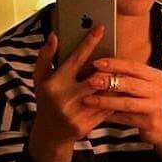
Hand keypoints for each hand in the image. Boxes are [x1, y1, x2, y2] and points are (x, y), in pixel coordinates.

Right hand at [32, 23, 114, 147]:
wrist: (50, 134)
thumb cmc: (46, 100)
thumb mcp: (40, 78)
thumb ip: (45, 56)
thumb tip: (54, 36)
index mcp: (54, 83)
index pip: (75, 59)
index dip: (89, 42)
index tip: (100, 28)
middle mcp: (65, 98)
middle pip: (96, 76)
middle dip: (109, 66)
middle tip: (117, 55)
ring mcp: (77, 113)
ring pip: (105, 92)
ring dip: (115, 81)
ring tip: (121, 72)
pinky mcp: (87, 124)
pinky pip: (106, 107)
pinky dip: (114, 97)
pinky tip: (120, 90)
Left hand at [81, 58, 161, 161]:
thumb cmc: (148, 103)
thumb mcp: (143, 87)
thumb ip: (127, 78)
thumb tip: (98, 67)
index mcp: (156, 76)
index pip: (134, 66)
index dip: (114, 64)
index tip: (96, 63)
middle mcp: (159, 90)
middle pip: (131, 83)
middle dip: (108, 81)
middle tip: (90, 80)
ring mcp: (157, 107)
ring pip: (127, 103)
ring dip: (105, 101)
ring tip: (88, 100)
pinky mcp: (151, 122)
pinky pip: (126, 118)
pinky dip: (110, 116)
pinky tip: (97, 114)